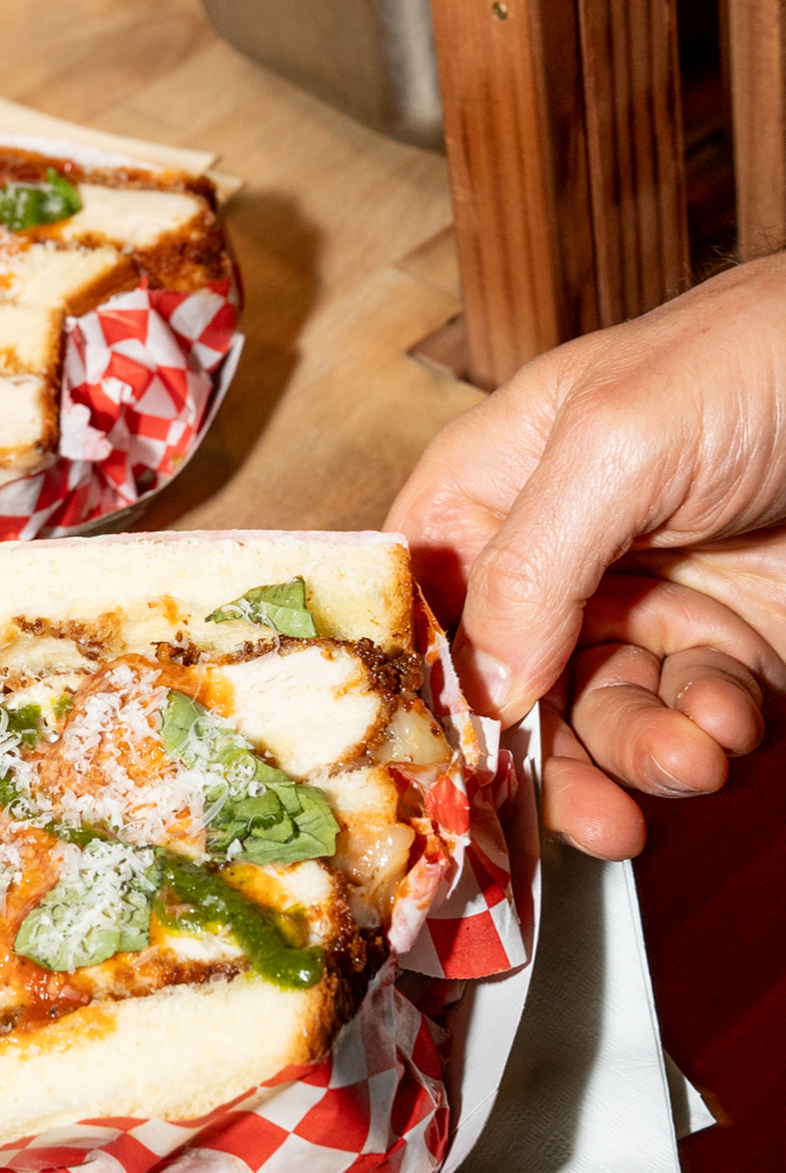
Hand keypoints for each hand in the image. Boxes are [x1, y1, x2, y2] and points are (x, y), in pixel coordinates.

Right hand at [389, 255, 785, 856]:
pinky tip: (734, 709)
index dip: (430, 694)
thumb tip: (486, 688)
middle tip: (598, 815)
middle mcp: (552, 563)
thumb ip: (531, 564)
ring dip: (641, 753)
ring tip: (694, 752)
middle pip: (507, 699)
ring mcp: (634, 607)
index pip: (420, 615)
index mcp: (491, 493)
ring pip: (596, 725)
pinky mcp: (716, 646)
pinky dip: (708, 733)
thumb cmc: (757, 358)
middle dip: (553, 760)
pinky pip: (685, 723)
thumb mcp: (618, 442)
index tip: (454, 765)